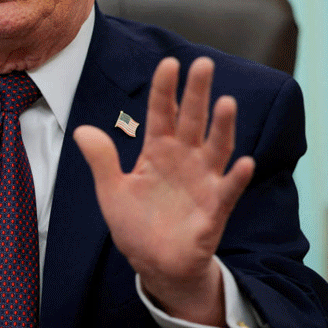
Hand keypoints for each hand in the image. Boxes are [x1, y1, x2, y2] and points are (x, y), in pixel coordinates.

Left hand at [74, 56, 253, 325]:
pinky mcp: (214, 209)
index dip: (164, 89)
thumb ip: (101, 160)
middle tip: (203, 63)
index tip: (168, 63)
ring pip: (215, 148)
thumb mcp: (111, 191)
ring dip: (222, 127)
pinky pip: (228, 190)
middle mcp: (184, 159)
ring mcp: (202, 181)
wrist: (155, 264)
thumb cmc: (136, 224)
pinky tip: (245, 163)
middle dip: (197, 93)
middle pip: (192, 120)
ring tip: (226, 102)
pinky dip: (237, 178)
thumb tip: (82, 129)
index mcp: (157, 151)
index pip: (161, 113)